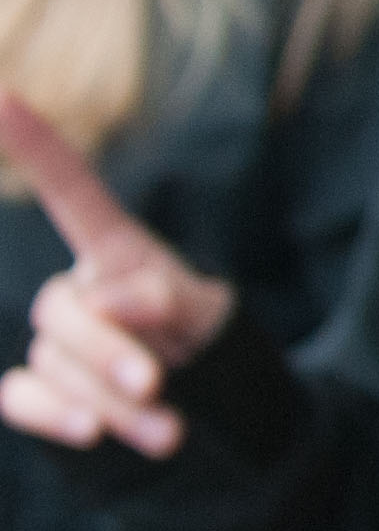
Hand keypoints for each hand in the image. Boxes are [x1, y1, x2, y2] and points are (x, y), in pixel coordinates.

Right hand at [0, 98, 233, 458]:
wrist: (206, 406)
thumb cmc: (202, 337)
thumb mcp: (204, 311)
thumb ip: (167, 298)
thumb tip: (105, 301)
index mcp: (115, 252)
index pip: (71, 191)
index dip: (37, 147)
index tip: (3, 98)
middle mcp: (75, 292)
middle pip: (60, 310)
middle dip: (108, 348)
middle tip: (157, 380)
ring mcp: (51, 343)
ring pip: (53, 365)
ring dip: (112, 401)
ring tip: (172, 430)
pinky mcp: (37, 392)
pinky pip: (21, 398)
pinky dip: (56, 417)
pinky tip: (94, 432)